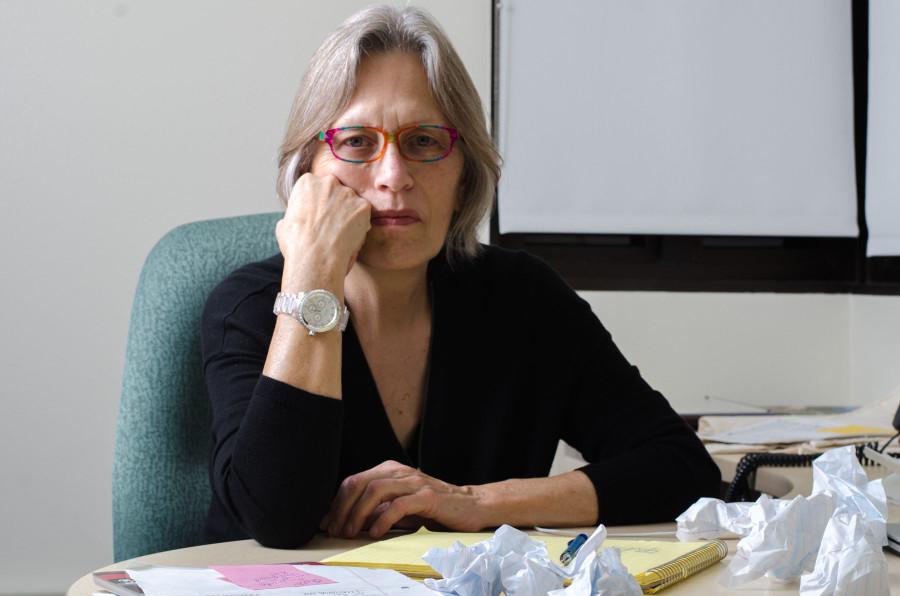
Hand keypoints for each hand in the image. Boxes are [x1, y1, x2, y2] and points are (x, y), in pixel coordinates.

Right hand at [276, 173, 370, 279]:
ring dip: (348, 215)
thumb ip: (294, 215)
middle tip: (331, 226)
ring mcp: (347, 193)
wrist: (315, 256)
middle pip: (335, 191)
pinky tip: (350, 237)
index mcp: (307, 182)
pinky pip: (363, 214)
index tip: (318, 217)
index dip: (318, 204)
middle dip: (335, 206)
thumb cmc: (296, 244)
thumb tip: (293, 220)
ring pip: (351, 203)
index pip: (317, 188)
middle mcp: (328, 182)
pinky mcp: (363, 206)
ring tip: (341, 235)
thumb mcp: (284, 224)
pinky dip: (360, 224)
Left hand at [321, 460, 485, 538]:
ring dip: (358, 514)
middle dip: (342, 508)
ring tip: (352, 533)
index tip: (327, 523)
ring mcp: (414, 482)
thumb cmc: (433, 508)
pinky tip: (375, 533)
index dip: (336, 503)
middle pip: (359, 483)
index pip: (353, 481)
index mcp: (390, 470)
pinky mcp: (428, 497)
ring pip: (375, 490)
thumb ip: (375, 510)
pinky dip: (382, 519)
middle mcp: (400, 471)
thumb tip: (343, 520)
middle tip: (337, 531)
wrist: (471, 505)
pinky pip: (399, 505)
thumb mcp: (399, 507)